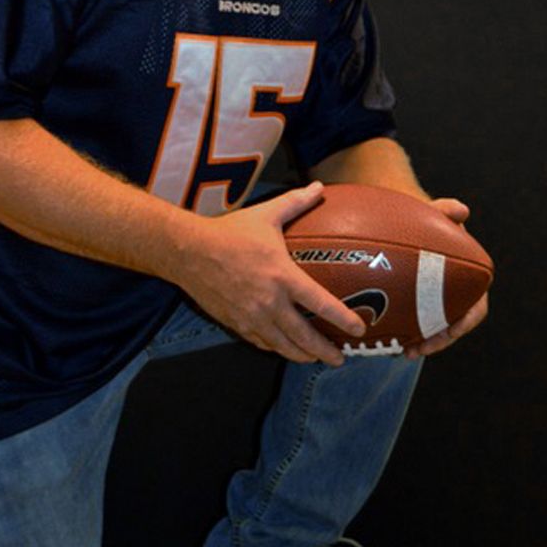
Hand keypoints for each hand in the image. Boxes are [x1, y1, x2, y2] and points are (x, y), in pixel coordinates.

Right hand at [173, 181, 366, 365]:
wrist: (188, 252)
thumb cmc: (229, 233)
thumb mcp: (266, 214)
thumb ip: (295, 203)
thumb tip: (319, 188)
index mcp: (282, 277)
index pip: (321, 304)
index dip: (343, 319)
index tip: (358, 330)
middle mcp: (269, 302)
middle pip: (303, 336)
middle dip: (325, 351)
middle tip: (340, 359)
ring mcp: (251, 317)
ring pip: (282, 346)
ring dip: (302, 355)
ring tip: (314, 358)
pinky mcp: (235, 323)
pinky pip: (260, 342)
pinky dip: (275, 348)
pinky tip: (282, 347)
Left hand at [406, 197, 489, 359]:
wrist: (410, 226)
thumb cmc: (428, 221)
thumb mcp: (435, 214)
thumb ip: (446, 210)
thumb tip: (461, 210)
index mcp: (471, 278)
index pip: (477, 307)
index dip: (466, 322)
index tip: (452, 330)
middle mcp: (458, 295)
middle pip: (454, 326)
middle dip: (439, 341)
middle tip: (419, 349)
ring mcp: (439, 303)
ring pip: (435, 330)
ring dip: (423, 344)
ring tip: (404, 352)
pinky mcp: (421, 307)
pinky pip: (418, 325)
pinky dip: (409, 334)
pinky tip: (391, 342)